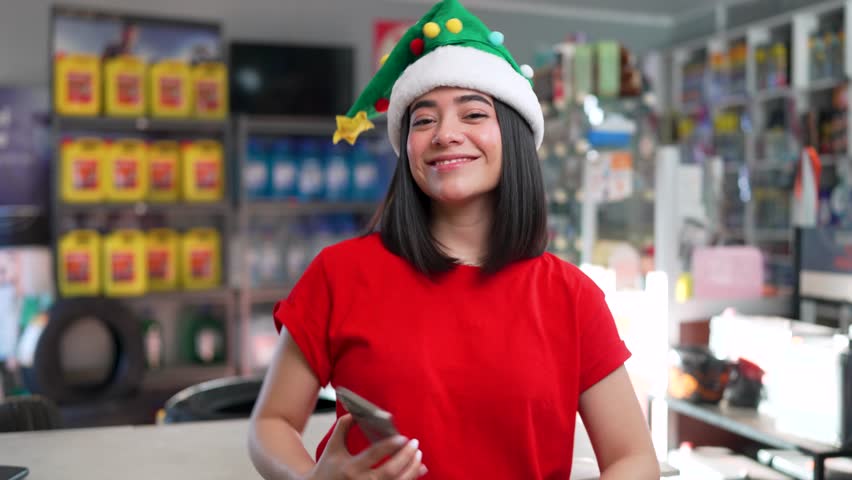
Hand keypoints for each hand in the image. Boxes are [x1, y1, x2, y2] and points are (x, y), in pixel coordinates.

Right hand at [306, 414, 427, 479]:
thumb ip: (343, 426)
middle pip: (389, 472)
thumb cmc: (327, 468)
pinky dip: (410, 479)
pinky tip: (418, 470)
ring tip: (419, 456)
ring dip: (411, 470)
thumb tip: (357, 412)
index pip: (374, 455)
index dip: (390, 446)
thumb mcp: (333, 446)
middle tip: (415, 444)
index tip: (403, 437)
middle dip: (405, 458)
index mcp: (350, 468)